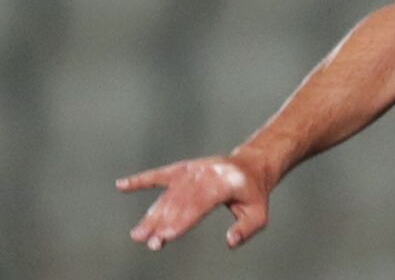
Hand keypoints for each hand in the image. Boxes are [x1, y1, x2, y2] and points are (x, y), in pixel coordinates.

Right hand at [117, 153, 272, 250]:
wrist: (251, 165)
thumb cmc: (254, 193)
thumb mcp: (259, 213)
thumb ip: (246, 228)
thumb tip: (230, 242)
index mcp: (227, 182)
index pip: (200, 203)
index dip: (183, 220)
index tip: (166, 236)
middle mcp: (207, 173)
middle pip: (181, 201)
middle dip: (164, 222)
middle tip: (148, 241)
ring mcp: (193, 169)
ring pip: (169, 193)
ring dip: (153, 214)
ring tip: (138, 234)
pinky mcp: (183, 168)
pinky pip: (160, 174)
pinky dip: (141, 180)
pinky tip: (121, 186)